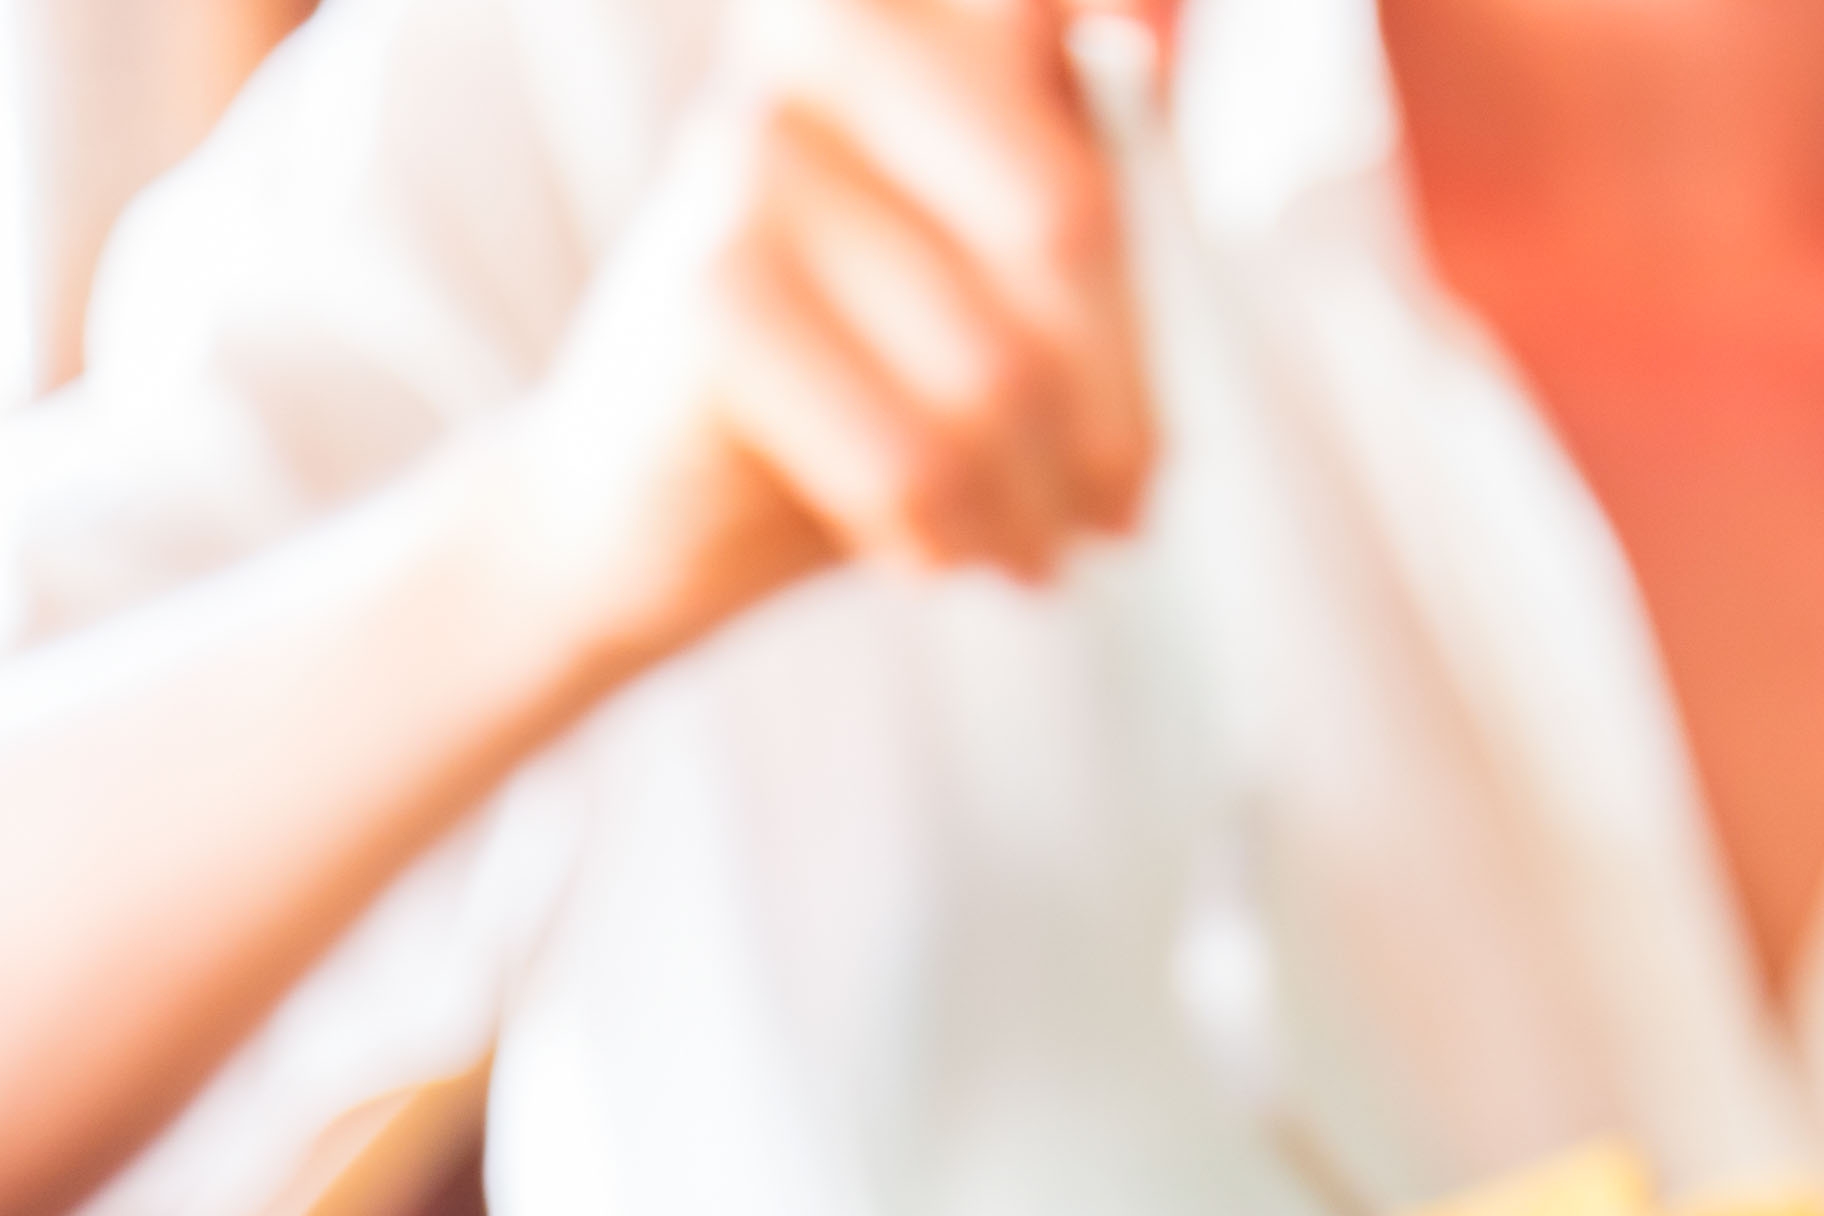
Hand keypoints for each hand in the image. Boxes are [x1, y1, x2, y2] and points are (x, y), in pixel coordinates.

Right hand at [489, 0, 1156, 670]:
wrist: (659, 509)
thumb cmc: (869, 383)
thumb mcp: (1013, 285)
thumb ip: (1091, 190)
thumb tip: (1162, 56)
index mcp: (907, 21)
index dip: (1134, 2)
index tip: (1164, 50)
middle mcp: (825, 49)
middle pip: (1066, 221)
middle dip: (1114, 403)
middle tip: (1123, 504)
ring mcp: (755, 157)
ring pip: (999, 367)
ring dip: (1041, 502)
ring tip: (1034, 549)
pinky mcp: (713, 290)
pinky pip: (916, 453)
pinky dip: (953, 532)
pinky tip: (943, 553)